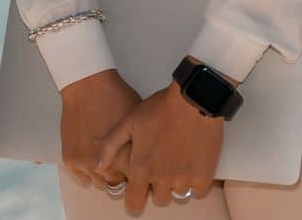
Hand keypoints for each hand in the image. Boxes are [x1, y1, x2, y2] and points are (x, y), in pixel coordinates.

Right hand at [59, 69, 139, 189]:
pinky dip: (90, 171)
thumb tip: (149, 164)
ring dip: (106, 175)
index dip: (140, 175)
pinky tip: (95, 157)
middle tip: (124, 162)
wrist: (88, 85)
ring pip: (101, 183)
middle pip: (119, 185)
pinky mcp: (70, 160)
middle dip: (123, 176)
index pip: (137, 182)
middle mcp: (105, 168)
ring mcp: (85, 165)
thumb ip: (143, 148)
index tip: (141, 169)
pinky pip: (83, 178)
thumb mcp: (138, 123)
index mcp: (125, 159)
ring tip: (109, 159)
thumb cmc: (118, 98)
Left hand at [93, 75, 229, 210]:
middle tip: (161, 169)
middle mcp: (162, 179)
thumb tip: (98, 167)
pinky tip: (192, 167)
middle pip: (159, 200)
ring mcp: (184, 179)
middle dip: (158, 189)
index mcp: (142, 168)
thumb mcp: (129, 122)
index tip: (138, 193)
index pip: (134, 203)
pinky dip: (195, 183)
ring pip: (178, 196)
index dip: (134, 201)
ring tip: (177, 164)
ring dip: (176, 184)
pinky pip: (197, 192)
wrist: (193, 98)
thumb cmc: (160, 107)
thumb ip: (110, 146)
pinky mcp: (203, 176)